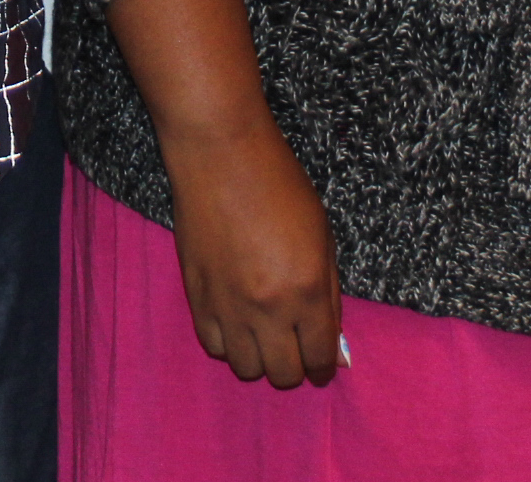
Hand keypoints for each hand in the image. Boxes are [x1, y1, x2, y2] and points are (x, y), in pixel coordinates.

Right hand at [163, 120, 342, 388]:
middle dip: (295, 365)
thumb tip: (333, 346)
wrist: (222, 157)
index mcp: (308, 291)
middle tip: (295, 344)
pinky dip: (228, 341)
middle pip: (283, 374)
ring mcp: (229, 306)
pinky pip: (214, 346)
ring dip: (260, 357)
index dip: (323, 366)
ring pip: (247, 368)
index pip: (319, 358)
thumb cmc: (280, 186)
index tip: (321, 361)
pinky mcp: (197, 298)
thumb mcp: (323, 237)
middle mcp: (269, 308)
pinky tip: (236, 319)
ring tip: (263, 332)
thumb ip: (329, 295)